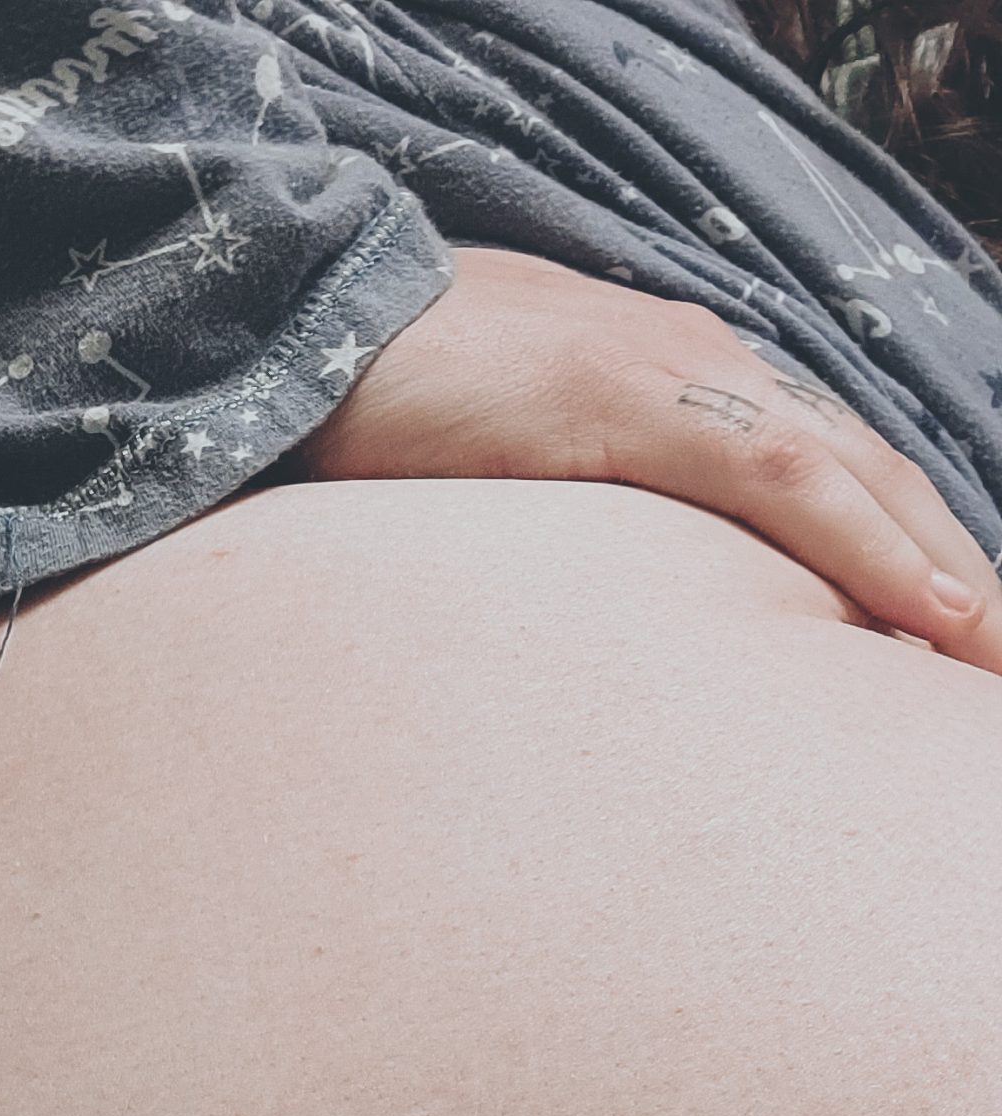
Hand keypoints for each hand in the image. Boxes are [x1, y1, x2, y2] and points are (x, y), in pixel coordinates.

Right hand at [297, 245, 1001, 677]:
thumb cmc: (379, 414)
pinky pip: (790, 485)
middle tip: (1000, 669)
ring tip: (995, 661)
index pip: (821, 475)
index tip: (944, 644)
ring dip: (945, 575)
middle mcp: (704, 369)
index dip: (898, 553)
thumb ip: (567, 517)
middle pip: (867, 477)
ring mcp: (678, 377)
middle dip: (950, 573)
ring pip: (857, 480)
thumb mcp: (498, 478)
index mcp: (675, 385)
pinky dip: (876, 550)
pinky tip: (937, 617)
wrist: (298, 331)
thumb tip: (591, 597)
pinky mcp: (639, 402)